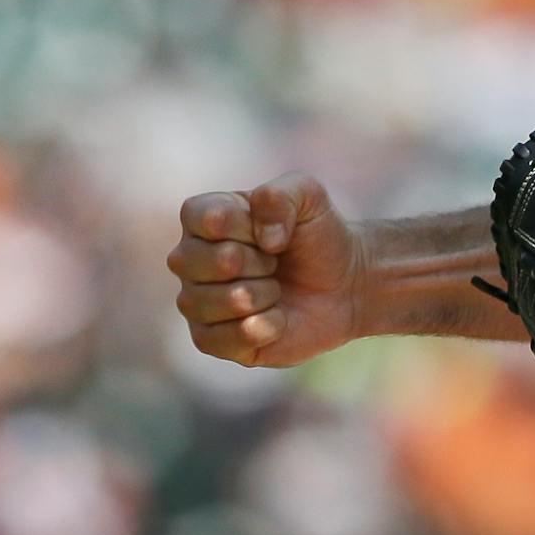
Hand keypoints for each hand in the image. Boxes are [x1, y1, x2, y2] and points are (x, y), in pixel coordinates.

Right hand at [167, 174, 364, 366]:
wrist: (343, 285)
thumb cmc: (317, 235)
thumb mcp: (308, 195)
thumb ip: (280, 195)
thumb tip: (264, 237)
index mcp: (205, 218)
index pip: (200, 217)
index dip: (240, 224)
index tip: (267, 230)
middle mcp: (191, 259)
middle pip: (196, 261)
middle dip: (253, 261)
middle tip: (275, 261)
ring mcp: (198, 301)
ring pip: (208, 302)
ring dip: (259, 295)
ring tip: (276, 288)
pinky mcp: (211, 340)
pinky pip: (222, 338)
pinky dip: (263, 327)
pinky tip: (278, 318)